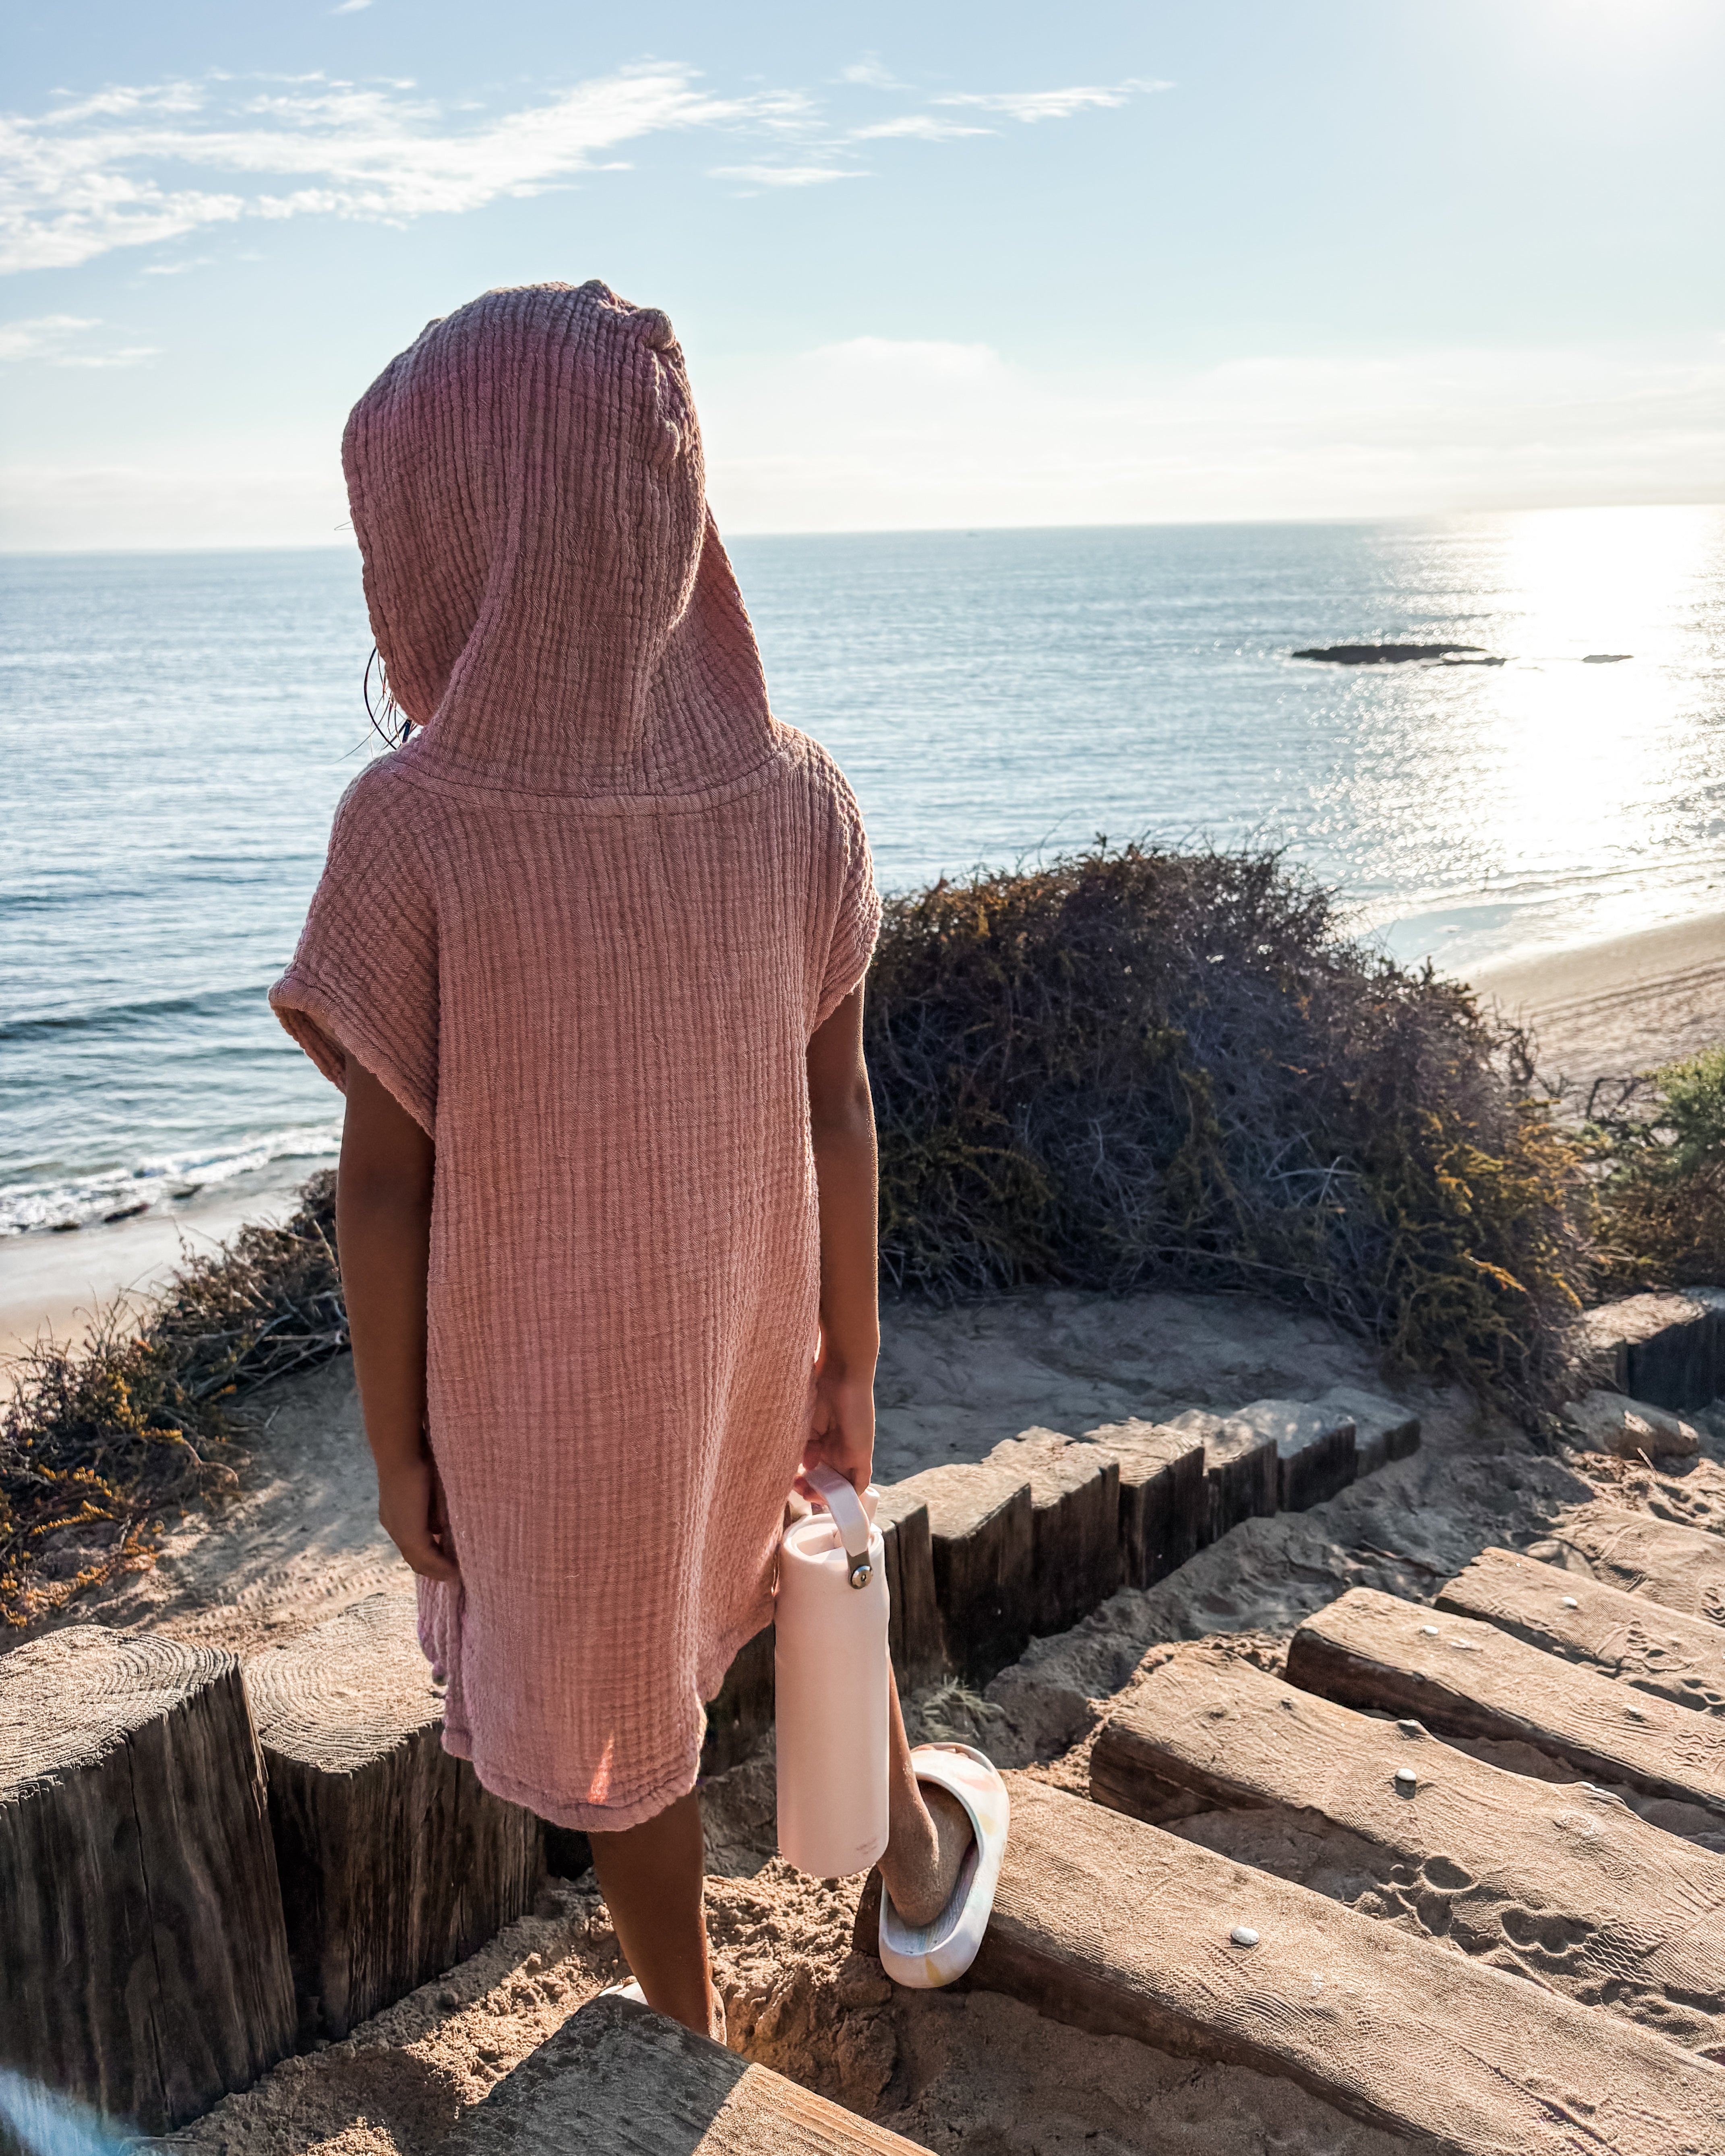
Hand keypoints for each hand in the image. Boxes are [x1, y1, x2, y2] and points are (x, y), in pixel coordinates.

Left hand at [376, 1449, 459, 1583]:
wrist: (400, 1453)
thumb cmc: (417, 1459)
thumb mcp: (426, 1485)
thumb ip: (432, 1505)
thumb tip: (442, 1524)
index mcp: (396, 1513)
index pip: (412, 1539)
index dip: (427, 1551)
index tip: (445, 1557)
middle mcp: (394, 1526)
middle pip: (413, 1555)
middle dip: (432, 1566)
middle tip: (452, 1573)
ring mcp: (399, 1532)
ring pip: (418, 1560)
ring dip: (436, 1569)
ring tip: (454, 1575)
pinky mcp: (409, 1534)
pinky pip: (425, 1557)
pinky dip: (439, 1566)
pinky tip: (453, 1571)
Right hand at [798, 1356, 875, 1496]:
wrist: (842, 1370)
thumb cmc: (820, 1388)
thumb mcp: (806, 1422)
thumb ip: (805, 1446)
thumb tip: (807, 1467)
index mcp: (825, 1439)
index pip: (816, 1468)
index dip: (804, 1479)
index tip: (790, 1481)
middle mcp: (839, 1448)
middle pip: (828, 1479)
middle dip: (811, 1489)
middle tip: (796, 1488)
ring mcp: (851, 1452)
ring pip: (841, 1484)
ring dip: (825, 1494)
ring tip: (806, 1492)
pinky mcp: (862, 1454)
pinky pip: (858, 1482)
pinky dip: (846, 1494)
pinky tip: (828, 1498)